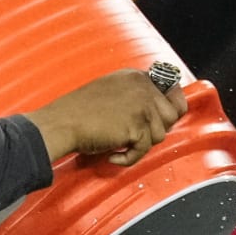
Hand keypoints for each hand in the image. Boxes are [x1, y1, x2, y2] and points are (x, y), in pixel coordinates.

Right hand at [24, 69, 185, 166]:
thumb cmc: (80, 112)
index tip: (163, 120)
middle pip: (172, 116)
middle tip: (133, 136)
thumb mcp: (112, 90)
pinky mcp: (137, 126)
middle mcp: (142, 87)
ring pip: (160, 135)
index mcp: (136, 76)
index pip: (174, 92)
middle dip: (155, 130)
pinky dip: (129, 157)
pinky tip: (114, 153)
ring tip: (119, 142)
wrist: (61, 123)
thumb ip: (136, 95)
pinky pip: (144, 150)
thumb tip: (162, 111)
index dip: (171, 109)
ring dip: (140, 144)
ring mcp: (141, 105)